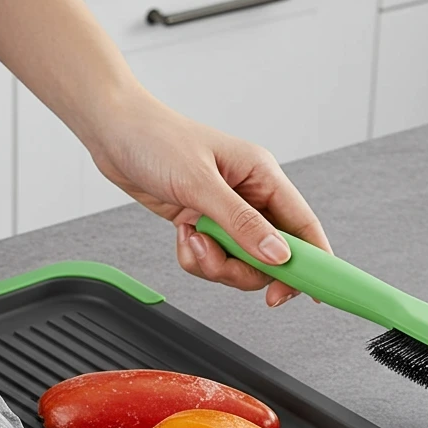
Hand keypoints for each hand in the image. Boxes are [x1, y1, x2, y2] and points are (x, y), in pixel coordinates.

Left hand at [87, 89, 331, 305]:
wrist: (114, 134)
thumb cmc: (157, 140)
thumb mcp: (200, 183)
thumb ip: (241, 223)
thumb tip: (277, 255)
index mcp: (262, 176)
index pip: (302, 225)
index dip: (313, 262)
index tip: (310, 293)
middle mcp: (249, 196)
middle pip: (269, 256)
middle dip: (242, 269)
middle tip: (215, 263)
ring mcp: (225, 212)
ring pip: (238, 263)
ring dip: (213, 263)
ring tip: (190, 241)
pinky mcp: (202, 224)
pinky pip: (210, 259)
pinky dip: (194, 258)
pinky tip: (180, 235)